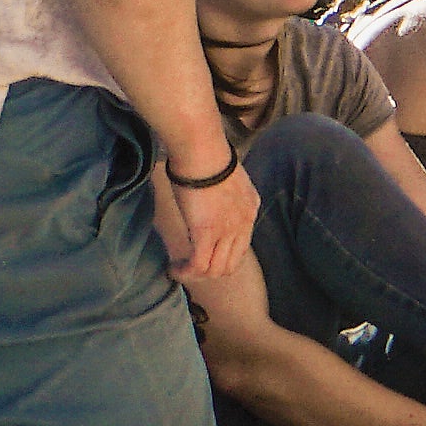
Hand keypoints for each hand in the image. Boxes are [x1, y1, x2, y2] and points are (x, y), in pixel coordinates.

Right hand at [151, 153, 259, 294]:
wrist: (203, 151)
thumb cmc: (207, 156)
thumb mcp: (226, 179)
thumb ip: (223, 195)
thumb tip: (208, 202)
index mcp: (250, 208)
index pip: (242, 245)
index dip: (223, 255)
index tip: (204, 253)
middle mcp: (244, 223)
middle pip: (232, 263)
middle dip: (211, 270)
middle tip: (191, 266)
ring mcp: (228, 230)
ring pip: (217, 270)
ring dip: (197, 274)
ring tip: (180, 268)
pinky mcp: (208, 234)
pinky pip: (200, 266)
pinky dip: (186, 272)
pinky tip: (175, 268)